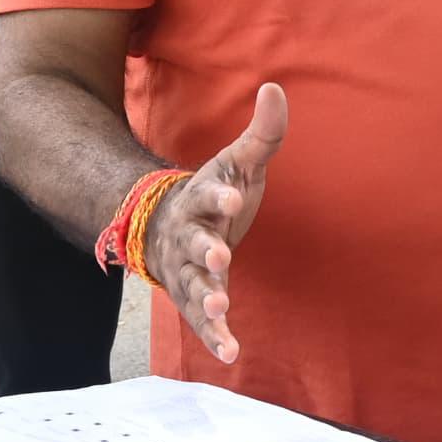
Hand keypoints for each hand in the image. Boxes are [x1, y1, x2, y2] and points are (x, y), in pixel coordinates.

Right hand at [144, 86, 287, 364]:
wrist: (167, 228)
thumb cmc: (214, 195)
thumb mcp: (237, 163)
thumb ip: (261, 133)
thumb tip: (274, 86)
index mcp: (201, 199)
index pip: (209, 195)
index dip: (220, 196)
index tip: (234, 197)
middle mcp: (190, 235)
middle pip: (195, 242)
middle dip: (206, 249)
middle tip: (220, 255)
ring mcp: (187, 270)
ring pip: (192, 284)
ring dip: (205, 296)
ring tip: (221, 309)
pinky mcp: (193, 299)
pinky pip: (201, 321)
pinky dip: (214, 337)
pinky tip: (231, 354)